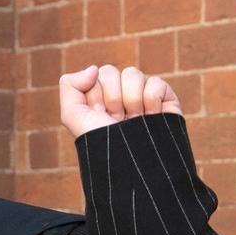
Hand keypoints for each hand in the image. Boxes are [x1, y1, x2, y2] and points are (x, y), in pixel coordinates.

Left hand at [59, 64, 181, 138]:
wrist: (134, 166)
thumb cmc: (102, 143)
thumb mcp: (73, 116)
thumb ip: (70, 85)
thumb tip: (93, 68)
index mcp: (99, 98)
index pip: (95, 75)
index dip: (95, 95)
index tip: (99, 115)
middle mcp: (120, 95)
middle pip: (111, 71)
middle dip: (111, 97)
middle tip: (116, 119)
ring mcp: (143, 96)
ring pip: (133, 74)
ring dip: (130, 99)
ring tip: (133, 120)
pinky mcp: (165, 99)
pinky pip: (156, 82)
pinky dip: (152, 100)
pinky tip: (151, 116)